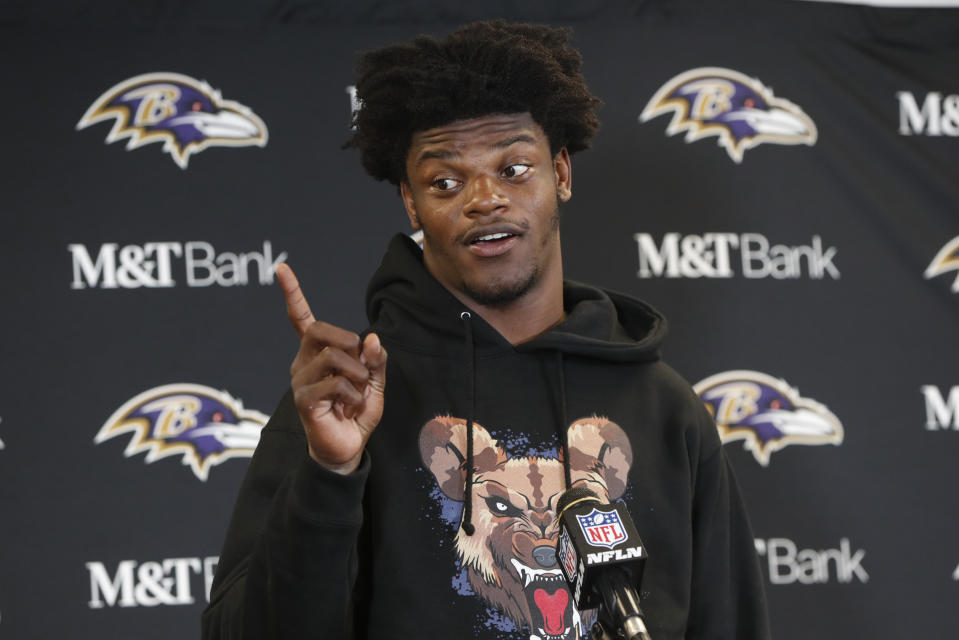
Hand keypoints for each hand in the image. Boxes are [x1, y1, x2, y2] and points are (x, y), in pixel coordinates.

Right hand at [276, 263, 386, 473]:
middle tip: (362, 363)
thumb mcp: (374, 382)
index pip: (300, 318)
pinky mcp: (303, 400)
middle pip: (319, 329)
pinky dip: (354, 394)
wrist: (347, 449)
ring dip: (358, 373)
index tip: (282, 268)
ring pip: (333, 356)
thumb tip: (371, 338)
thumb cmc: (356, 413)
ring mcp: (300, 381)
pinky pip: (335, 383)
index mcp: (316, 353)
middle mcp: (302, 362)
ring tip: (358, 392)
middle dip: (348, 339)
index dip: (293, 293)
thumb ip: (375, 359)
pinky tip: (350, 407)